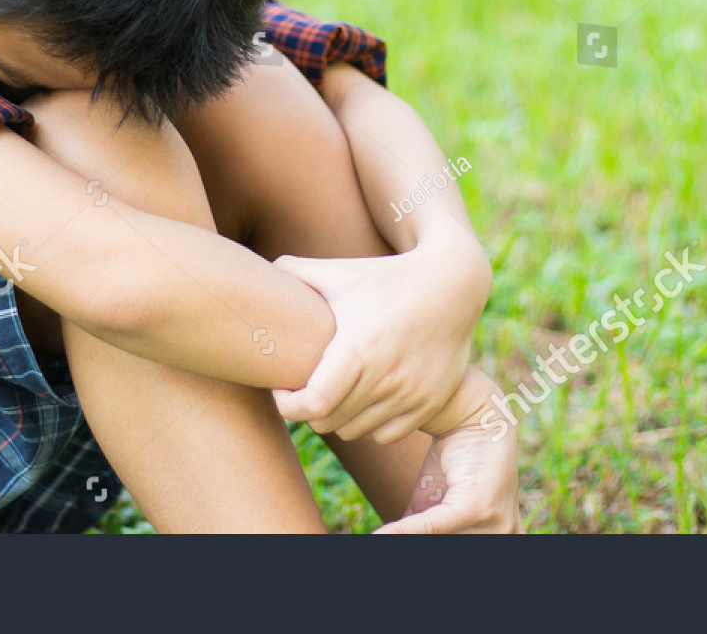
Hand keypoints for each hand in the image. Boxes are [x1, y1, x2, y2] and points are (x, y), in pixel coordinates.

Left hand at [271, 236, 487, 442]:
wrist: (453, 285)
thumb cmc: (386, 277)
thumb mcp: (341, 271)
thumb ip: (294, 272)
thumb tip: (253, 273)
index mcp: (358, 349)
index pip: (313, 404)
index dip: (289, 405)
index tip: (282, 392)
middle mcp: (386, 377)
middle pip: (329, 421)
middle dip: (310, 410)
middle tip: (306, 389)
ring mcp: (412, 394)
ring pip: (356, 431)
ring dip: (339, 417)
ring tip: (335, 391)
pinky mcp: (431, 403)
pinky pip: (386, 435)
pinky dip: (371, 423)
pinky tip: (366, 397)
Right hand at [376, 368, 522, 533]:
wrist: (471, 416)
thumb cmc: (450, 464)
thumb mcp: (430, 507)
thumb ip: (415, 530)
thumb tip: (381, 542)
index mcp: (498, 540)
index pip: (458, 549)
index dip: (412, 544)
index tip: (381, 541)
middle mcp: (503, 537)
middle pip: (451, 548)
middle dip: (408, 544)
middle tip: (377, 541)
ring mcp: (496, 525)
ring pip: (440, 544)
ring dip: (403, 541)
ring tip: (376, 539)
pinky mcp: (480, 505)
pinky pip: (437, 526)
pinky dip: (406, 531)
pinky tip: (379, 535)